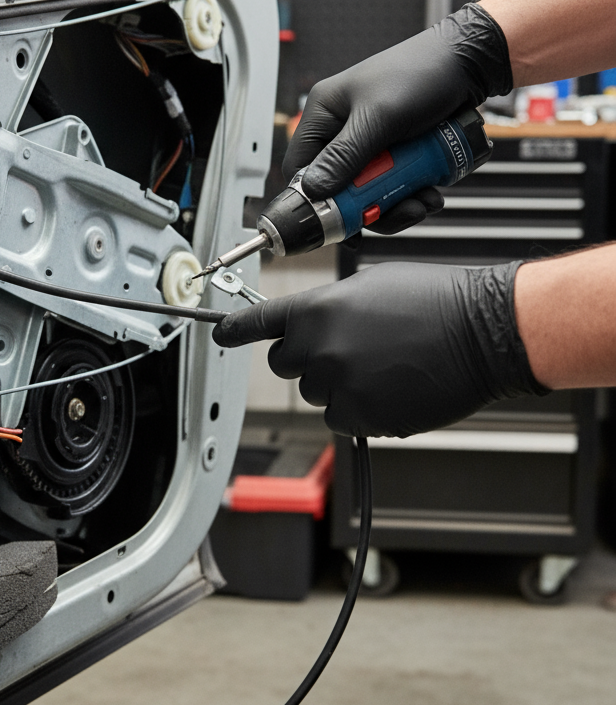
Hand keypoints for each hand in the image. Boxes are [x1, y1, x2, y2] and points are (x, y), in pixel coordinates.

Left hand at [212, 262, 547, 437]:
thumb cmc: (436, 301)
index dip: (235, 331)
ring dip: (335, 383)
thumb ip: (328, 307)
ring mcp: (338, 386)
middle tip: (345, 348)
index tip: (219, 335)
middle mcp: (318, 350)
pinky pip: (340, 419)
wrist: (485, 332)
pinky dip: (357, 408)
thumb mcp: (370, 285)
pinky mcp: (362, 417)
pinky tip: (389, 387)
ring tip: (381, 364)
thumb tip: (312, 324)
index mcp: (316, 311)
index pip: (258, 324)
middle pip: (283, 365)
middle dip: (305, 357)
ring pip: (315, 393)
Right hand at [284, 3, 511, 236]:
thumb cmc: (422, 73)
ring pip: (367, 192)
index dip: (312, 199)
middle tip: (394, 213)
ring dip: (394, 205)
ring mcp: (368, 144)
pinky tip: (430, 191)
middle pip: (337, 188)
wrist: (470, 63)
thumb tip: (314, 190)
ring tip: (423, 202)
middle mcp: (341, 131)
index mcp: (324, 114)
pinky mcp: (394, 152)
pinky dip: (409, 195)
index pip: (299, 167)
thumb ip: (345, 155)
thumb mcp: (380, 117)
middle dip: (366, 206)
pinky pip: (391, 186)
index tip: (334, 223)